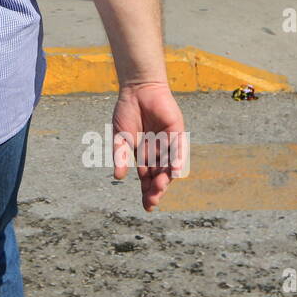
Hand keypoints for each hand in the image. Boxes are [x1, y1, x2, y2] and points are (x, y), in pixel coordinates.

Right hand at [111, 82, 187, 211]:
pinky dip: (176, 160)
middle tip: (152, 200)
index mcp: (145, 156)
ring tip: (159, 188)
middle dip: (157, 190)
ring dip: (165, 179)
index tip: (147, 207)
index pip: (148, 179)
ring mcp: (169, 143)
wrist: (137, 89)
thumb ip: (120, 155)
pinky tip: (172, 171)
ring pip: (170, 166)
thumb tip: (117, 177)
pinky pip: (179, 149)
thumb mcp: (120, 137)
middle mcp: (159, 152)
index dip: (148, 193)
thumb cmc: (127, 111)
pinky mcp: (176, 132)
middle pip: (160, 176)